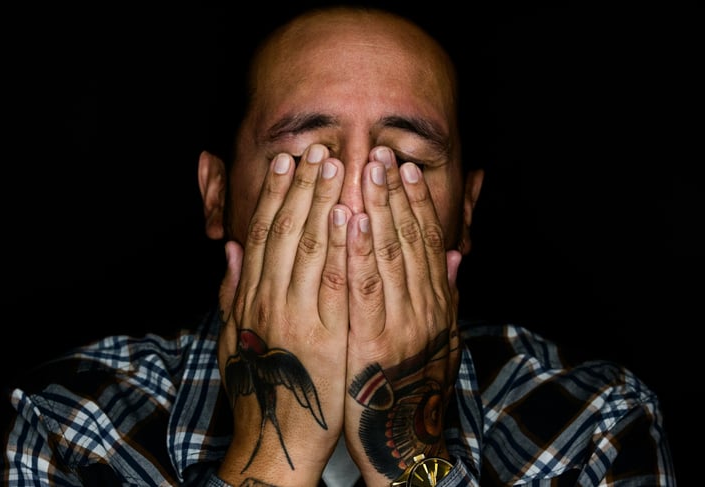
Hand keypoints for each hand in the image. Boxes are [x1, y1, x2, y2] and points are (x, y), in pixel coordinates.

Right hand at [217, 144, 348, 485]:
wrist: (277, 440)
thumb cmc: (260, 388)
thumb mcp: (234, 339)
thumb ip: (232, 291)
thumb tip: (230, 249)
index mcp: (249, 298)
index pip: (262, 234)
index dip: (275, 195)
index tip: (287, 163)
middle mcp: (269, 300)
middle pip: (286, 230)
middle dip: (303, 187)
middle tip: (317, 150)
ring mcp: (297, 315)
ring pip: (309, 245)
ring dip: (323, 201)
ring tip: (337, 165)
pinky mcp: (326, 333)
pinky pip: (336, 279)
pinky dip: (341, 243)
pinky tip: (350, 213)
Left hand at [343, 147, 461, 484]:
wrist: (405, 445)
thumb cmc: (411, 388)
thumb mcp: (437, 340)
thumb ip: (444, 295)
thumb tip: (454, 254)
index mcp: (436, 304)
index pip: (426, 242)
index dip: (415, 202)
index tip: (403, 168)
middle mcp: (423, 307)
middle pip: (408, 238)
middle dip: (393, 192)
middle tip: (380, 152)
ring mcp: (400, 323)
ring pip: (388, 253)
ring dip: (376, 207)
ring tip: (365, 168)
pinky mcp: (373, 340)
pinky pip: (363, 287)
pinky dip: (357, 249)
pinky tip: (349, 218)